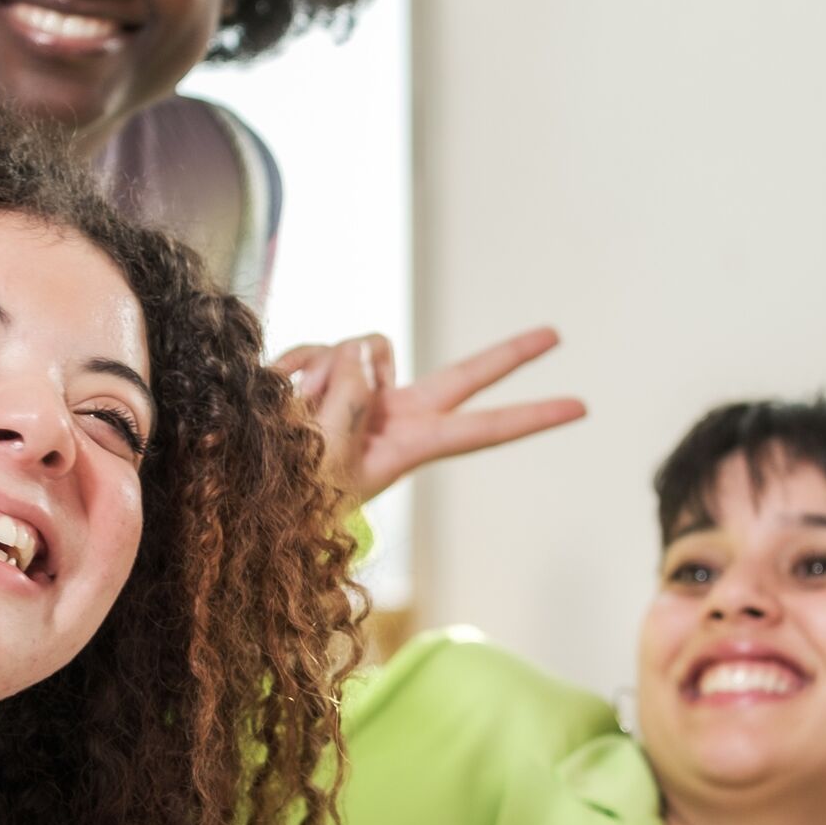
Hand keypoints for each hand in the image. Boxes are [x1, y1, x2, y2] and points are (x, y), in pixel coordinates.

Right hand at [274, 326, 583, 511]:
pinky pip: (315, 350)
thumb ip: (354, 396)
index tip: (581, 408)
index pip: (484, 428)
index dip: (530, 416)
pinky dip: (294, 369)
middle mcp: (396, 414)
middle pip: (464, 377)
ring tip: (296, 415)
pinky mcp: (328, 374)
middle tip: (558, 334)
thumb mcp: (331, 452)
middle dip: (509, 356)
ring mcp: (364, 393)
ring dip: (323, 374)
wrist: (244, 482)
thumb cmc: (293, 490)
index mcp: (410, 445)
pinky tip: (278, 395)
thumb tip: (360, 352)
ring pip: (360, 349)